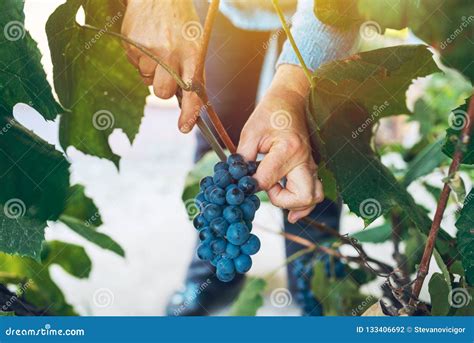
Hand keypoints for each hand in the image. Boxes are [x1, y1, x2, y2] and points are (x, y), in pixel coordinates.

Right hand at [122, 0, 201, 131]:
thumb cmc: (181, 24)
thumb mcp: (196, 45)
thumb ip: (194, 74)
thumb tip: (191, 106)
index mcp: (192, 54)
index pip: (192, 90)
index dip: (188, 112)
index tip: (183, 127)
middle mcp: (170, 53)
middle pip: (162, 93)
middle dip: (163, 89)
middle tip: (166, 73)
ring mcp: (148, 49)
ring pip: (147, 80)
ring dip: (151, 71)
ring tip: (157, 49)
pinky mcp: (131, 44)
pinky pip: (134, 65)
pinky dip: (140, 59)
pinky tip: (146, 43)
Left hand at [237, 65, 323, 222]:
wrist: (290, 101)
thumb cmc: (269, 114)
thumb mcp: (250, 133)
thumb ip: (243, 159)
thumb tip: (237, 181)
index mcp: (287, 149)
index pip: (268, 181)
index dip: (252, 186)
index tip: (244, 181)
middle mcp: (303, 159)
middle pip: (302, 196)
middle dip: (282, 201)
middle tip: (268, 190)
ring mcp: (311, 164)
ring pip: (313, 197)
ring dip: (295, 204)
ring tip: (279, 198)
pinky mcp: (311, 167)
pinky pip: (315, 192)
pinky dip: (303, 204)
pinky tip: (292, 212)